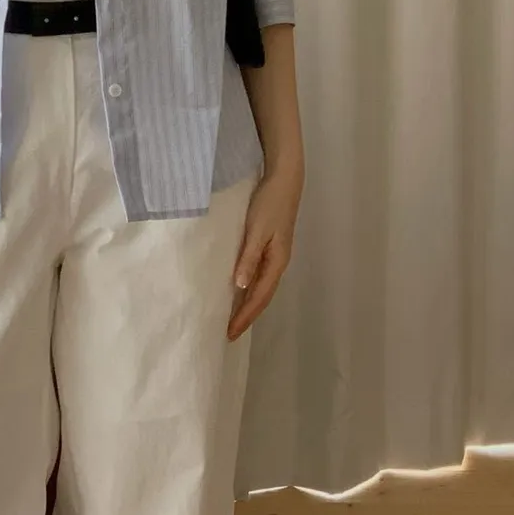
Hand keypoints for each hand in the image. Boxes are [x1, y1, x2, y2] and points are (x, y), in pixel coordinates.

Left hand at [228, 165, 302, 341]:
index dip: (245, 316)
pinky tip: (239, 292)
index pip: (259, 297)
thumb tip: (239, 287)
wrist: (284, 180)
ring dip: (248, 306)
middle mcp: (277, 263)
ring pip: (261, 288)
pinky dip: (249, 290)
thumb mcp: (256, 230)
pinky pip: (259, 277)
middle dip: (246, 317)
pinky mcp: (270, 248)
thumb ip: (248, 258)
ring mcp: (275, 256)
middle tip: (229, 334)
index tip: (230, 333)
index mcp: (276, 262)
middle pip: (262, 297)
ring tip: (233, 319)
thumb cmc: (269, 203)